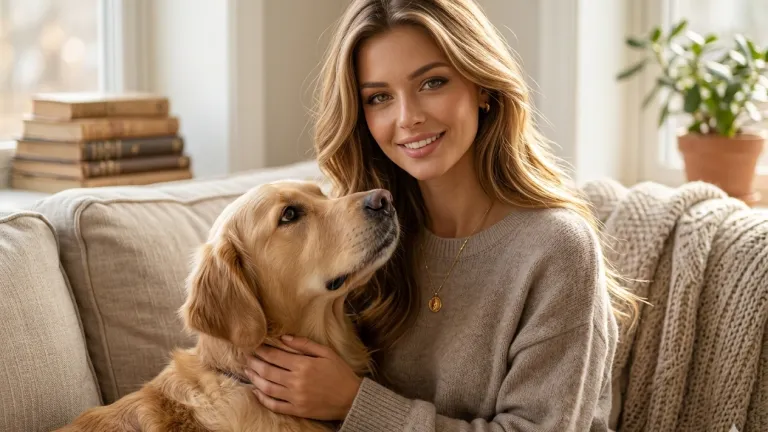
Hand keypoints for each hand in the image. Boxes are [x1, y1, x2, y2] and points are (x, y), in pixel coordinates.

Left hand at [244, 335, 362, 420]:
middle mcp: (296, 381)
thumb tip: (283, 337)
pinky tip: (256, 391)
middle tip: (246, 356)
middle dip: (254, 362)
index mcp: (303, 365)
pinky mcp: (297, 410)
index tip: (253, 345)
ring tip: (247, 371)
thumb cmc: (340, 373)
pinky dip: (263, 399)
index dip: (261, 350)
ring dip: (254, 378)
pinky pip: (275, 405)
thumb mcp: (326, 352)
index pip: (275, 356)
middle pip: (267, 371)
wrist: (352, 398)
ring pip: (267, 388)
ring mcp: (295, 397)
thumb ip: (304, 344)